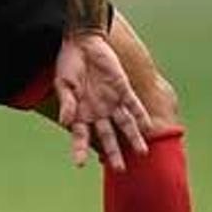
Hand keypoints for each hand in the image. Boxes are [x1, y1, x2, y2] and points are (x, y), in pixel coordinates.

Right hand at [53, 29, 151, 170]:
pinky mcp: (123, 89)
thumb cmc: (69, 63)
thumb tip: (66, 121)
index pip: (80, 136)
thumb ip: (67, 102)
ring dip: (133, 138)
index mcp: (80, 112)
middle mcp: (97, 111)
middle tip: (120, 170)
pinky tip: (148, 127)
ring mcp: (112, 101)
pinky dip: (141, 116)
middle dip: (114, 152)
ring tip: (142, 153)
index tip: (78, 165)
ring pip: (125, 125)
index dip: (79, 150)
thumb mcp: (63, 83)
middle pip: (107, 136)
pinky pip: (134, 106)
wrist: (83, 42)